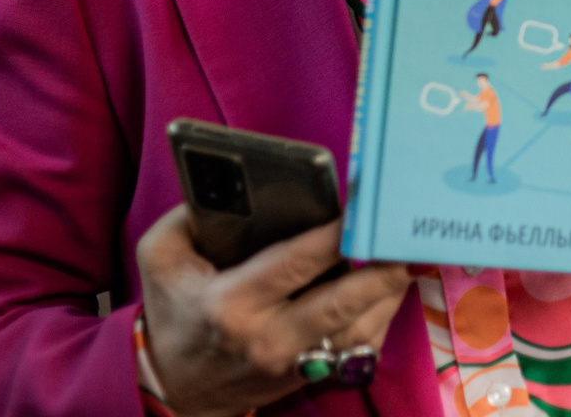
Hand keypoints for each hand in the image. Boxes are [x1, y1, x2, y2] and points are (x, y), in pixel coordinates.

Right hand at [137, 205, 412, 416]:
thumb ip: (189, 215)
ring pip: (360, 327)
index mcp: (231, 302)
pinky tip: (392, 287)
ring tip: (410, 254)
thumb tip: (233, 183)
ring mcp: (292, 362)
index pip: (295, 263)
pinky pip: (361, 348)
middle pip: (341, 301)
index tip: (365, 207)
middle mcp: (267, 337)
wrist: (174, 387)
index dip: (335, 235)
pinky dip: (382, 316)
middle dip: (382, 268)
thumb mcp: (161, 257)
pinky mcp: (309, 375)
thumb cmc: (173, 311)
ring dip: (391, 291)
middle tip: (410, 238)